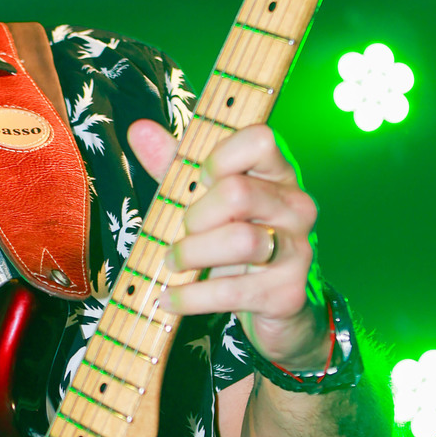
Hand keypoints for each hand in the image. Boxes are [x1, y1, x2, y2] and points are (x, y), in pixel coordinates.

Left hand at [127, 119, 328, 370]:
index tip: (199, 180)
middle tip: (182, 231)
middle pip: (238, 193)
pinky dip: (190, 296)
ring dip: (191, 253)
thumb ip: (175, 165)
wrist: (273, 307)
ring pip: (240, 241)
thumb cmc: (232, 240)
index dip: (219, 157)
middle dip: (196, 215)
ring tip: (171, 262)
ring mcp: (296, 250)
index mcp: (277, 175)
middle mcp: (295, 207)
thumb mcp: (203, 200)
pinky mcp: (287, 293)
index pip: (259, 140)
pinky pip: (232, 291)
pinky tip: (169, 299)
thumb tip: (139, 129)